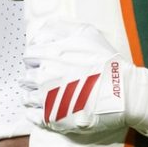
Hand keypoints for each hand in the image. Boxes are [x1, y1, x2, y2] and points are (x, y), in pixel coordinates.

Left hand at [23, 21, 140, 138]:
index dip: (36, 58)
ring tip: (44, 95)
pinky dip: (36, 113)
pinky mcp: (52, 118)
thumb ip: (60, 28)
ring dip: (32, 95)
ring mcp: (46, 99)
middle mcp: (43, 77)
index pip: (29, 56)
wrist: (122, 92)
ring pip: (27, 98)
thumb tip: (41, 30)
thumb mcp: (86, 33)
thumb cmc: (106, 62)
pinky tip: (46, 109)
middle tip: (45, 80)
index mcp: (48, 55)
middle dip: (33, 77)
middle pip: (26, 78)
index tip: (43, 62)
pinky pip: (33, 116)